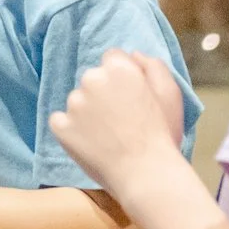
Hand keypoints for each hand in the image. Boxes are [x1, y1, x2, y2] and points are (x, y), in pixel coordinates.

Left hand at [48, 50, 191, 195]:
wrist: (146, 174)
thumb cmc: (162, 134)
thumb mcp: (169, 93)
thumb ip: (152, 66)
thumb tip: (132, 54)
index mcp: (119, 69)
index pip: (111, 58)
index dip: (121, 78)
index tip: (128, 97)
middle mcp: (93, 80)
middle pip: (92, 78)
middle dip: (102, 93)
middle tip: (118, 119)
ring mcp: (75, 104)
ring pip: (77, 101)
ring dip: (87, 112)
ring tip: (106, 136)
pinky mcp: (62, 126)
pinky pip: (60, 121)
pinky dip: (70, 129)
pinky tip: (88, 143)